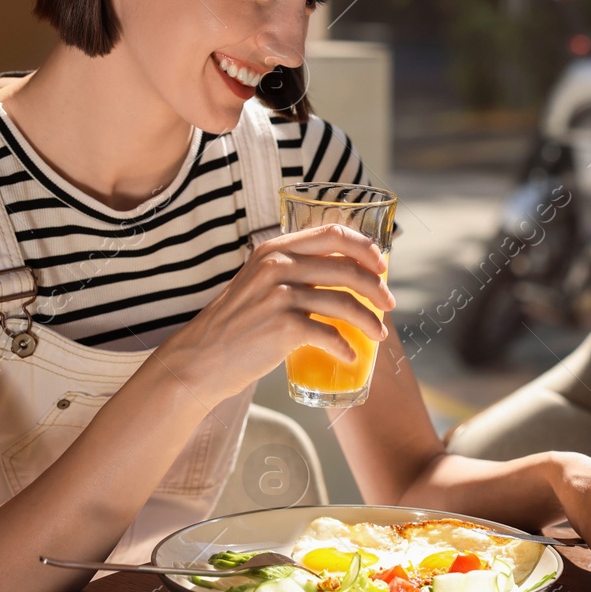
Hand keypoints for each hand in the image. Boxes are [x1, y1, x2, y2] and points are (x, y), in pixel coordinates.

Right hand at [160, 223, 393, 397]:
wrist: (200, 358)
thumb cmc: (236, 323)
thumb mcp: (259, 281)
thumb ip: (292, 269)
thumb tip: (343, 272)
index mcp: (275, 248)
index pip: (333, 233)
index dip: (365, 247)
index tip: (382, 265)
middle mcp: (278, 265)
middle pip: (346, 268)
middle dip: (377, 287)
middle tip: (390, 305)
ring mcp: (279, 296)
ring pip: (344, 303)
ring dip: (369, 321)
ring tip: (379, 336)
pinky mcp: (283, 327)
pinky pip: (329, 335)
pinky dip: (345, 348)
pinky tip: (350, 356)